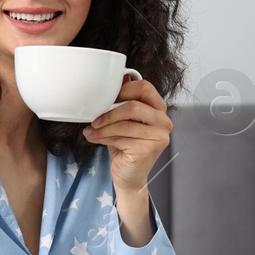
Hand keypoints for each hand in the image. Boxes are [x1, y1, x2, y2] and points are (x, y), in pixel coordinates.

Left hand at [82, 77, 171, 195]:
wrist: (129, 176)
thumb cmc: (126, 146)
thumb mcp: (123, 120)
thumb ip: (124, 101)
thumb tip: (120, 78)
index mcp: (159, 109)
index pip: (144, 87)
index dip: (122, 90)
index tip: (105, 97)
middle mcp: (164, 121)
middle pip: (134, 105)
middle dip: (109, 110)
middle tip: (94, 117)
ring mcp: (159, 136)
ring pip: (124, 123)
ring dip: (103, 127)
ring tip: (90, 130)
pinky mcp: (148, 149)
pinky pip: (120, 137)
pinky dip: (103, 137)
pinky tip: (94, 138)